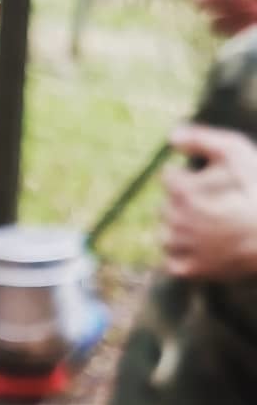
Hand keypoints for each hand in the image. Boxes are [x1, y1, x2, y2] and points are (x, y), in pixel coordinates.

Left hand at [161, 125, 256, 279]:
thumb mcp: (237, 153)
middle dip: (185, 204)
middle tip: (216, 205)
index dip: (190, 177)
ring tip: (211, 227)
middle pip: (166, 207)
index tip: (212, 181)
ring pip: (166, 235)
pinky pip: (173, 261)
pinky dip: (184, 255)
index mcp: (182, 192)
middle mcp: (175, 220)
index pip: (168, 178)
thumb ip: (202, 140)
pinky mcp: (190, 270)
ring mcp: (182, 247)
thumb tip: (172, 134)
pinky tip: (205, 247)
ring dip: (181, 230)